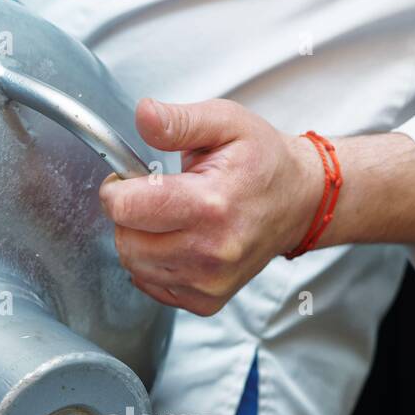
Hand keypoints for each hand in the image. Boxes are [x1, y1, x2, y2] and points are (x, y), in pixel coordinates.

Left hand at [99, 98, 323, 315]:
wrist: (298, 202)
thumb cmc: (262, 161)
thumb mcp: (225, 123)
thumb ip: (179, 121)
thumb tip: (144, 115)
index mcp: (211, 204)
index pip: (127, 209)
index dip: (116, 191)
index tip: (129, 181)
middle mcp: (211, 250)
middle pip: (127, 242)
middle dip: (127, 217)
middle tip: (152, 198)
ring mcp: (210, 280)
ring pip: (135, 267)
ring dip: (140, 241)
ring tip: (169, 219)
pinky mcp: (208, 299)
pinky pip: (153, 287)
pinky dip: (154, 265)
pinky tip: (177, 242)